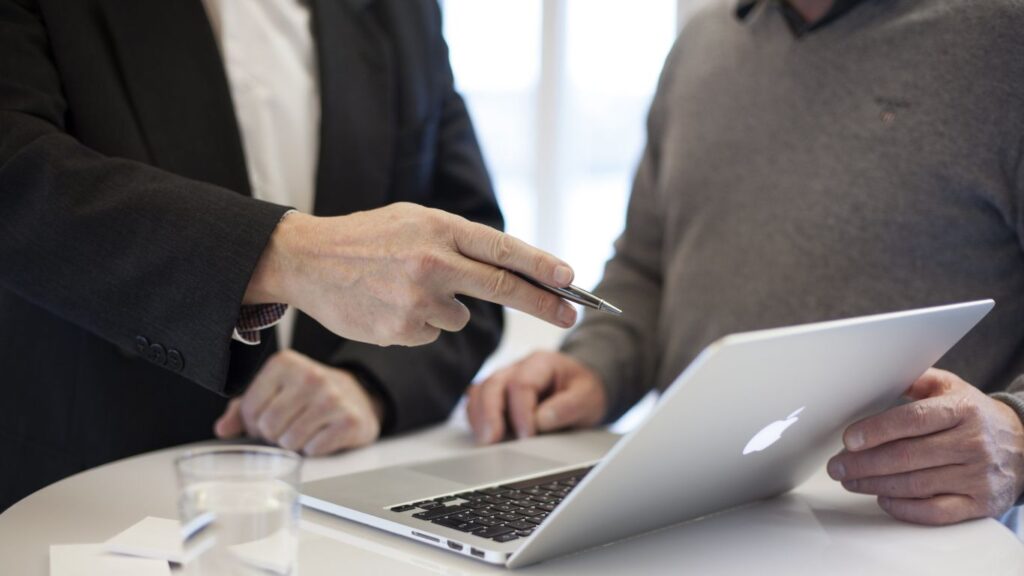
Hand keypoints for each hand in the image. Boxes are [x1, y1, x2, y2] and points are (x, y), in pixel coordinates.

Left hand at [214, 350, 382, 455]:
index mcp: (284, 363)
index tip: (268, 420)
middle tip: (287, 428)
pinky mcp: (349, 420)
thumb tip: (222, 429)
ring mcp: (332, 398)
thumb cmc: (308, 395)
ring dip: (293, 445)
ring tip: (304, 431)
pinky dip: (314, 450)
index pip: (249, 409)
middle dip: (274, 436)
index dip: (254, 424)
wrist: (358, 396)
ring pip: (290, 441)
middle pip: (269, 427)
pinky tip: (322, 435)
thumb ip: (243, 408)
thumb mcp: (275, 391)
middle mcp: (310, 376)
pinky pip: (314, 450)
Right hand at [244, 203, 577, 346]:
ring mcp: (417, 300)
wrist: (307, 260)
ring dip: (447, 307)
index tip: (571, 279)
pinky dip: (420, 323)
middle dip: (544, 304)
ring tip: (405, 287)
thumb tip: (508, 268)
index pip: (503, 250)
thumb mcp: (414, 220)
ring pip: (461, 316)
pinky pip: (432, 332)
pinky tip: (390, 304)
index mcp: (438, 228)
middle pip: (503, 288)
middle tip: (572, 314)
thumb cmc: (366, 237)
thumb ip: (457, 241)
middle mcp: (433, 262)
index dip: (542, 266)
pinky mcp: (402, 330)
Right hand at [466, 351, 606, 443]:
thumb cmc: (583, 391)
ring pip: (480, 392)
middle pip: (493, 385)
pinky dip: (477, 419)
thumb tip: (540, 420)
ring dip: (479, 417)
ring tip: (485, 441)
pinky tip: (484, 436)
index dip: (521, 412)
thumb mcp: (588, 397)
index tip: (527, 436)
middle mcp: (517, 368)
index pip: (521, 384)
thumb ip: (568, 407)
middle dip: (490, 414)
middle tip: (492, 440)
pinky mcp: (497, 395)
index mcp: (541, 363)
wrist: (582, 389)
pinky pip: (477, 402)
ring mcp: (504, 380)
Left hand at [827, 368, 1023, 524]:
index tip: (849, 439)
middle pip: (907, 456)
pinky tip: (882, 499)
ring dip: (875, 484)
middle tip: (837, 466)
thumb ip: (915, 380)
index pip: (912, 420)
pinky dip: (904, 509)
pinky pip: (936, 512)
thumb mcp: (951, 387)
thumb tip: (876, 377)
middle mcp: (971, 443)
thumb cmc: (975, 415)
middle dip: (864, 463)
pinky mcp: (980, 503)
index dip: (876, 431)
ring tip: (850, 480)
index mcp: (961, 410)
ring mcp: (977, 476)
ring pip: (916, 485)